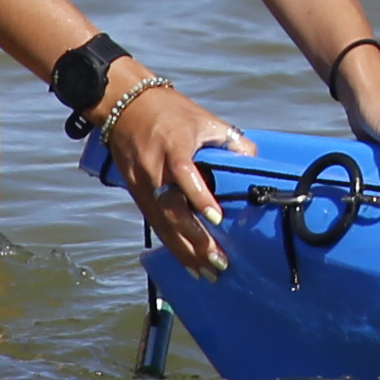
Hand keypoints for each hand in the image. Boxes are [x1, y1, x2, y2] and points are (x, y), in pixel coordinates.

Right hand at [102, 73, 241, 275]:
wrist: (126, 107)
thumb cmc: (171, 112)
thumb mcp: (204, 118)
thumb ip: (231, 139)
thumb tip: (254, 160)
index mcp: (173, 146)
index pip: (184, 174)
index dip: (199, 196)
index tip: (217, 217)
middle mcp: (154, 169)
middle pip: (172, 210)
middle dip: (196, 239)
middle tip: (219, 260)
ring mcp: (142, 185)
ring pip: (163, 224)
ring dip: (185, 251)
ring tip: (207, 272)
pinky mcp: (136, 195)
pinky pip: (155, 225)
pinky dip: (172, 246)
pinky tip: (187, 263)